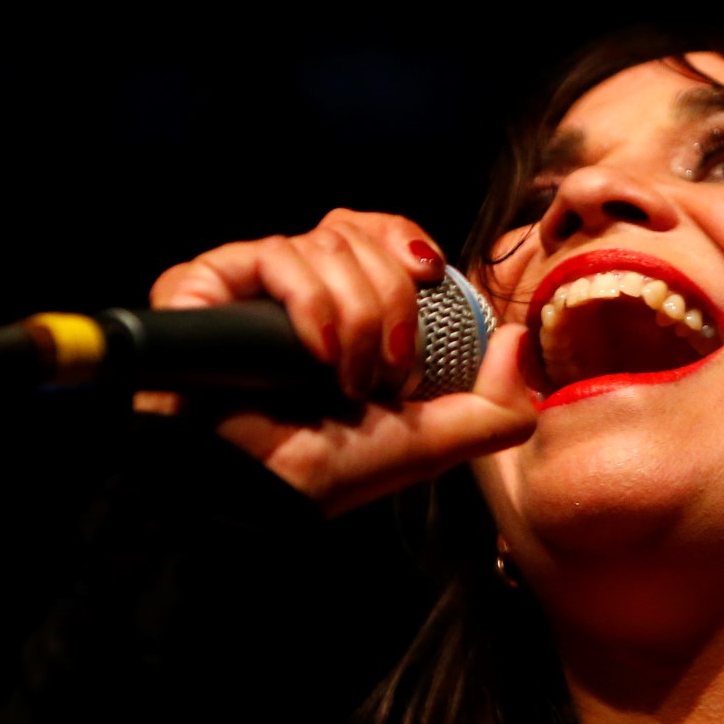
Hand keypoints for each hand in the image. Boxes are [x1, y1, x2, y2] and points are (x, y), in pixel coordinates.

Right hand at [138, 209, 535, 515]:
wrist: (267, 493)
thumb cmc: (333, 469)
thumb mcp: (434, 440)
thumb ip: (496, 404)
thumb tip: (517, 340)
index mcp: (341, 305)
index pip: (376, 230)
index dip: (406, 242)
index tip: (429, 277)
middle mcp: (293, 285)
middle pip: (358, 232)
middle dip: (391, 303)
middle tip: (387, 372)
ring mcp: (248, 283)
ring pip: (326, 244)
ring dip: (356, 317)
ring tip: (345, 380)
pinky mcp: (205, 283)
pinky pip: (277, 255)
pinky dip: (311, 303)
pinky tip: (313, 354)